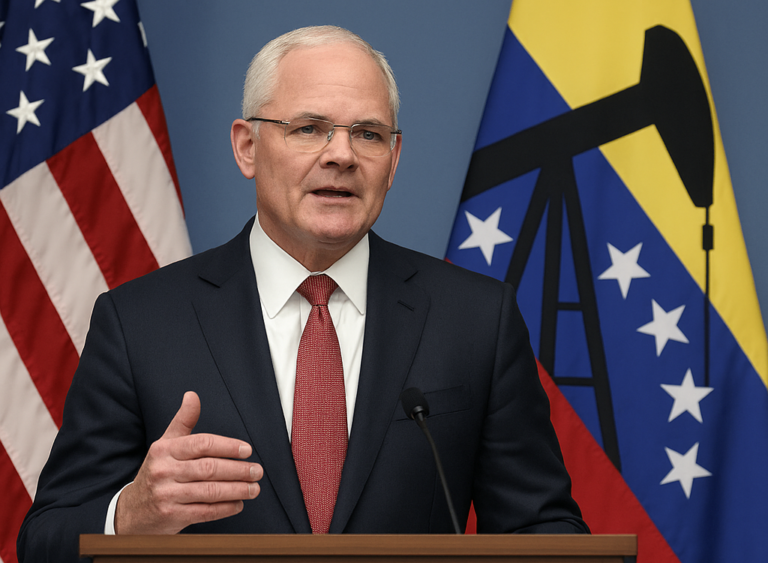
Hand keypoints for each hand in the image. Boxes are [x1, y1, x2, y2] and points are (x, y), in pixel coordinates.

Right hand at [115, 391, 262, 533]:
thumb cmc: (157, 472)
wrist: (132, 510)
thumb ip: (183, 421)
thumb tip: (192, 396)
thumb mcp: (165, 444)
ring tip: (253, 488)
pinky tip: (238, 504)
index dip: (227, 446)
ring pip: (210, 491)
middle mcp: (164, 471)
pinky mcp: (171, 516)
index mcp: (164, 450)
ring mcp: (167, 495)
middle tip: (257, 471)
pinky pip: (205, 511)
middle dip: (238, 470)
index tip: (247, 450)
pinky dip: (225, 508)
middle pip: (209, 468)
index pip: (202, 444)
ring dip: (237, 490)